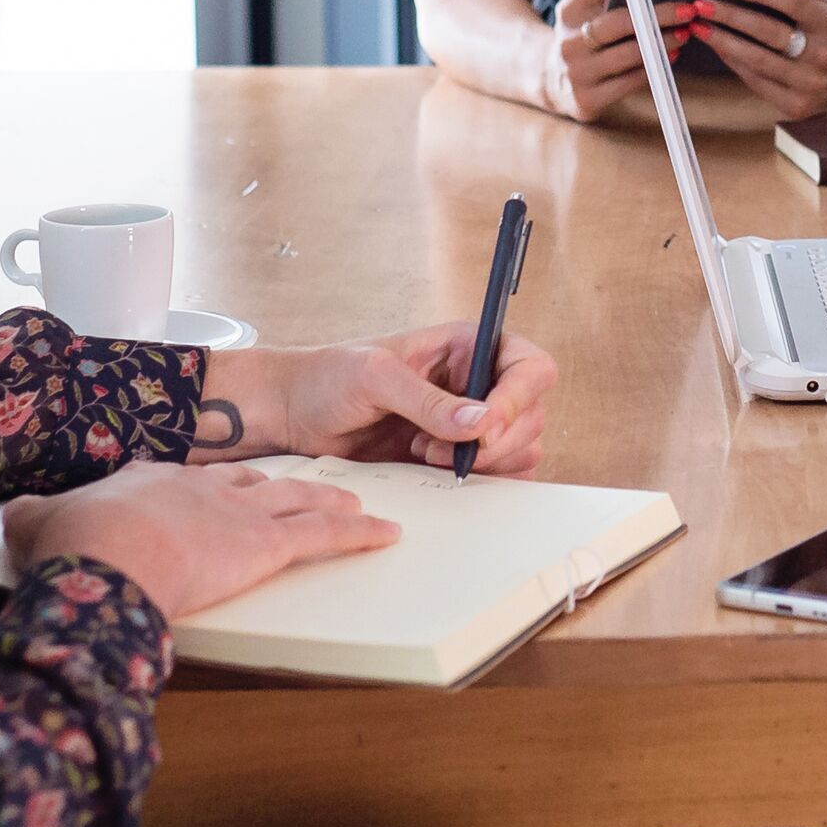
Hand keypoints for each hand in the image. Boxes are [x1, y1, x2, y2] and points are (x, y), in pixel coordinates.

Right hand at [4, 459, 399, 619]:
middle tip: (296, 490)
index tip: (210, 497)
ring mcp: (239, 512)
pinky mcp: (266, 544)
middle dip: (277, 488)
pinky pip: (326, 536)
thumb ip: (35, 517)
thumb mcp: (38, 524)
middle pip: (252, 483)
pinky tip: (383, 533)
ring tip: (350, 500)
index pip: (189, 481)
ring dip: (327, 500)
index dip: (205, 491)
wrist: (104, 558)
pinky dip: (358, 534)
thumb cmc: (74, 548)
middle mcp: (205, 487)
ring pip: (297, 500)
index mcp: (153, 481)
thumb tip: (17, 515)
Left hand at [196, 324, 558, 475]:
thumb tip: (481, 422)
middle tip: (440, 447)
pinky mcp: (454, 456)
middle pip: (531, 415)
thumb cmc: (328, 377)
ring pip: (520, 448)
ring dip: (480, 462)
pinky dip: (473, 480)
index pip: (531, 367)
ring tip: (426, 452)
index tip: (484, 425)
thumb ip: (429, 400)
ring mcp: (468, 422)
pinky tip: (427, 467)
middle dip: (493, 440)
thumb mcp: (375, 376)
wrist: (294, 414)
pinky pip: (495, 474)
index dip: (518, 398)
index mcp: (468, 345)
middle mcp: (477, 381)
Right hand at [536, 0, 687, 122]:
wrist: (551, 81)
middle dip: (656, 16)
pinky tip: (670, 59)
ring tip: (685, 34)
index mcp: (569, 11)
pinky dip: (652, 71)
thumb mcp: (581, 4)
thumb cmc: (580, 34)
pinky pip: (628, 83)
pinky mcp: (587, 100)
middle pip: (617, 23)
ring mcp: (576, 73)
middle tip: (686, 10)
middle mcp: (568, 41)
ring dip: (662, 45)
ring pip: (628, 56)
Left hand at [690, 0, 826, 117]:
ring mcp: (809, 82)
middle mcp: (822, 54)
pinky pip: (757, 81)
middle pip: (769, 32)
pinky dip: (734, 64)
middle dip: (731, 17)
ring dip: (724, 43)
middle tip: (703, 6)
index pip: (793, 3)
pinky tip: (719, 49)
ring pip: (758, 60)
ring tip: (701, 28)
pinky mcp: (796, 104)